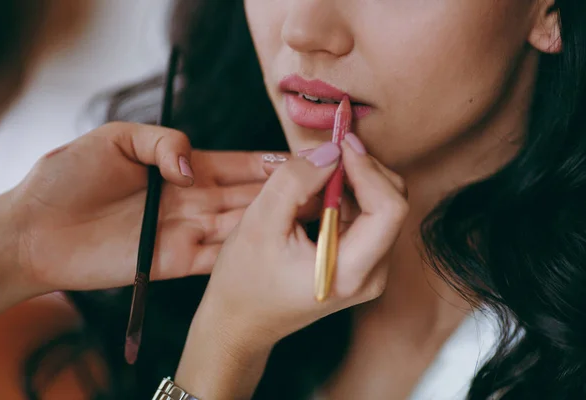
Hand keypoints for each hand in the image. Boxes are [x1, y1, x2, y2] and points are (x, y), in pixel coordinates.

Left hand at [0, 122, 285, 298]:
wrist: (36, 229)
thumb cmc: (67, 177)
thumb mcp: (115, 139)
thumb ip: (160, 142)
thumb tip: (192, 166)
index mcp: (180, 168)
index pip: (235, 165)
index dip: (267, 163)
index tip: (300, 159)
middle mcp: (191, 200)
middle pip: (247, 196)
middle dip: (283, 192)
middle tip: (321, 188)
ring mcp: (186, 231)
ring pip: (241, 225)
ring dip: (273, 222)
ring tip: (310, 217)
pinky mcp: (176, 261)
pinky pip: (217, 256)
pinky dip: (245, 251)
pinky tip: (275, 246)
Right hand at [176, 134, 407, 398]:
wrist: (242, 322)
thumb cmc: (244, 280)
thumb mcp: (259, 224)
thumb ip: (294, 182)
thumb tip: (331, 151)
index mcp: (350, 272)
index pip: (390, 208)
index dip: (368, 168)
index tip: (340, 145)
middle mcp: (372, 274)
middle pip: (393, 202)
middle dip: (362, 169)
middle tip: (326, 152)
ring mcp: (370, 270)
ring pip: (382, 204)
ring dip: (352, 180)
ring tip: (313, 175)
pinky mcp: (362, 262)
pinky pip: (367, 215)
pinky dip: (345, 195)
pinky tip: (315, 194)